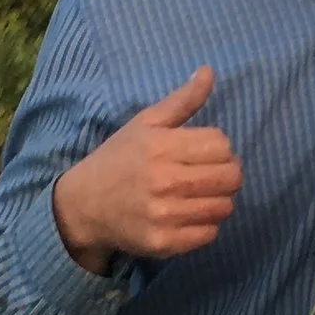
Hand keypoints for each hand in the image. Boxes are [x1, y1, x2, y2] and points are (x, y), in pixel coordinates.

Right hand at [52, 67, 241, 272]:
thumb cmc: (119, 159)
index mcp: (161, 147)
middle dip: (227, 174)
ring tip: (198, 195)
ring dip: (218, 200)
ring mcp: (164, 215)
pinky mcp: (164, 243)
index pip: (222, 145)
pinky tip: (188, 215)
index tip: (204, 153)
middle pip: (230, 177)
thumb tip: (209, 71)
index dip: (219, 148)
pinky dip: (205, 224)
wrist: (83, 205)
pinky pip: (210, 233)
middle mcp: (164, 181)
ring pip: (224, 206)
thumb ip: (182, 101)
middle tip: (209, 176)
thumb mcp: (145, 123)